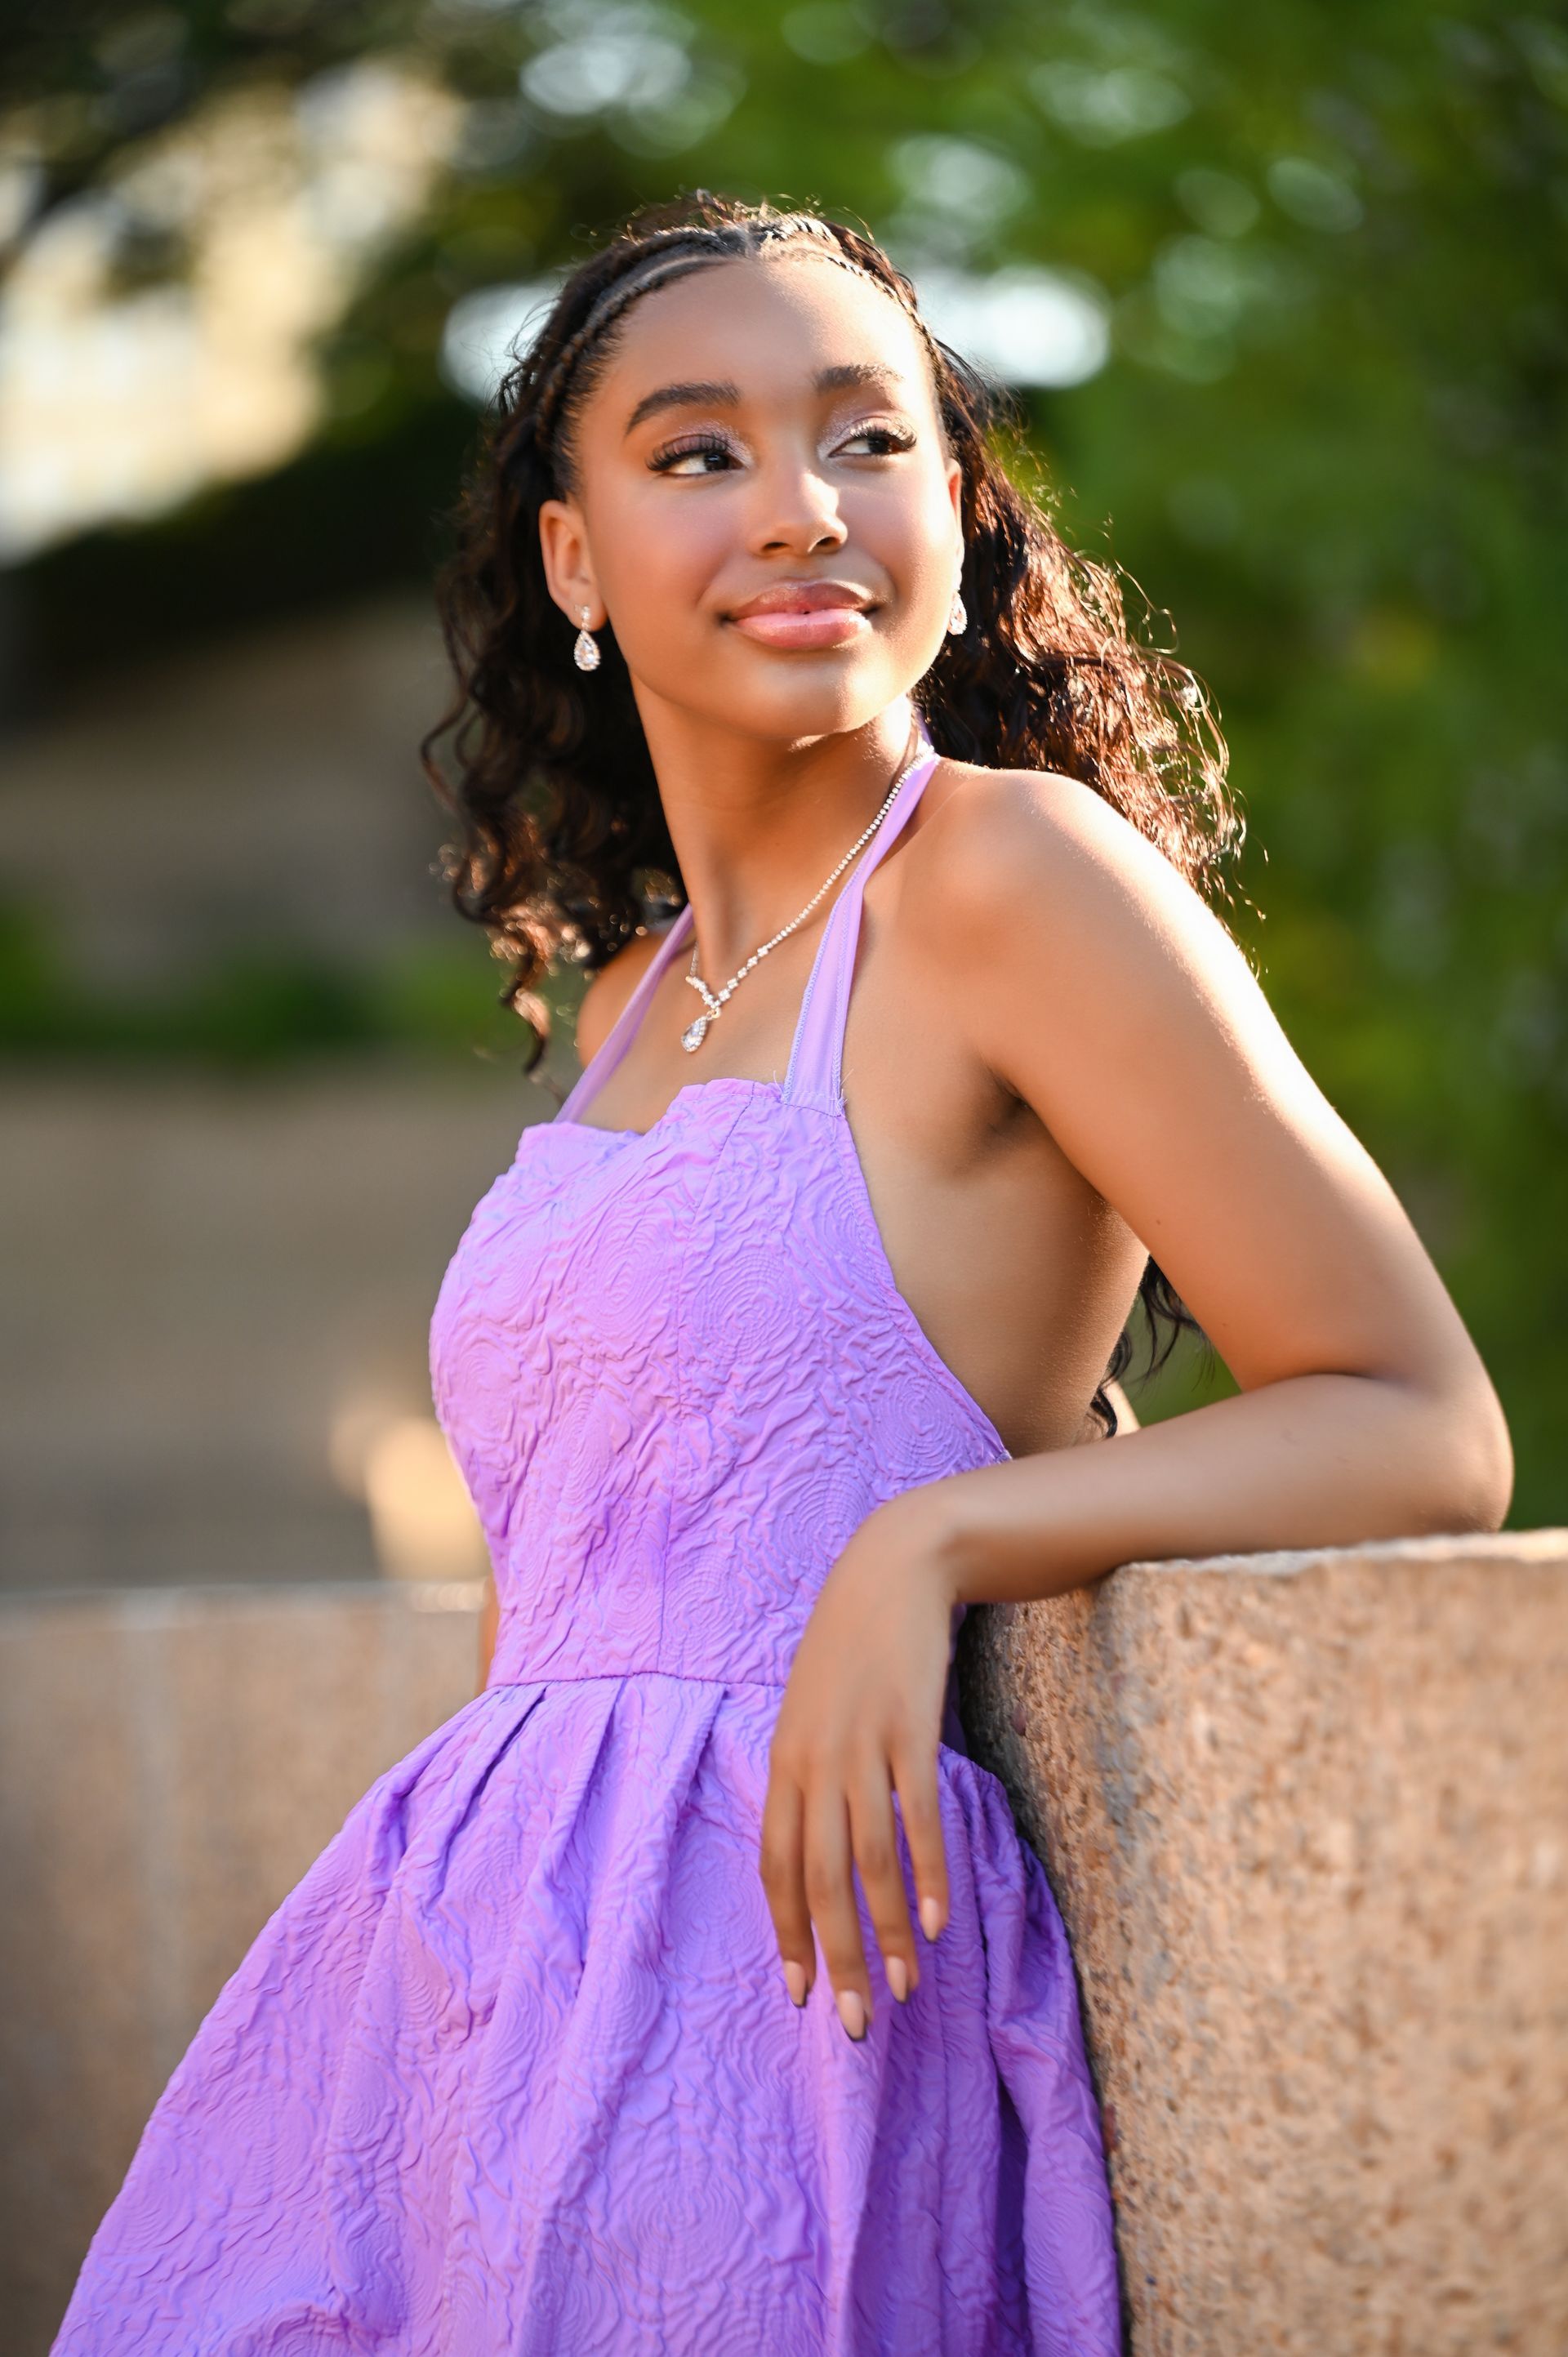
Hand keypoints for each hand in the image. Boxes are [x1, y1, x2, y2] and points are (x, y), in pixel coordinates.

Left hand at [759, 1488, 959, 2040]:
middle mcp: (813, 1762)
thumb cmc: (852, 1652)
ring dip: (885, 1932)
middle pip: (819, 1881)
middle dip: (837, 1958)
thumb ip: (808, 1778)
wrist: (891, 1571)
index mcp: (784, 1763)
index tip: (801, 1994)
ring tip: (907, 1985)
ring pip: (868, 1860)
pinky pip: (914, 1815)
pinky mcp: (908, 1729)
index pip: (777, 1868)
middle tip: (858, 2022)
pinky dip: (924, 1871)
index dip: (787, 1934)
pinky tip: (932, 1919)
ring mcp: (860, 1746)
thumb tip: (816, 1852)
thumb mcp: (811, 1714)